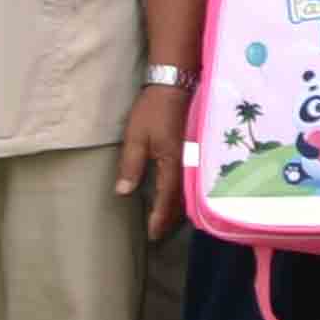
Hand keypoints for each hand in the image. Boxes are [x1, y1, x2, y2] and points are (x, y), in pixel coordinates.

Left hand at [112, 81, 185, 224]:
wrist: (176, 84)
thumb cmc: (153, 110)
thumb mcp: (136, 137)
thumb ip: (130, 165)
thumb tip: (123, 192)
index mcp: (172, 163)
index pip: (167, 199)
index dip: (159, 218)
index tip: (151, 234)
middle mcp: (187, 165)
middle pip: (181, 199)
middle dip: (171, 218)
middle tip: (159, 233)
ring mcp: (194, 158)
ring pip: (188, 190)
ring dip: (178, 207)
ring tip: (168, 219)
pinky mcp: (195, 151)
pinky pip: (191, 179)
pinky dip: (184, 192)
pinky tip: (179, 195)